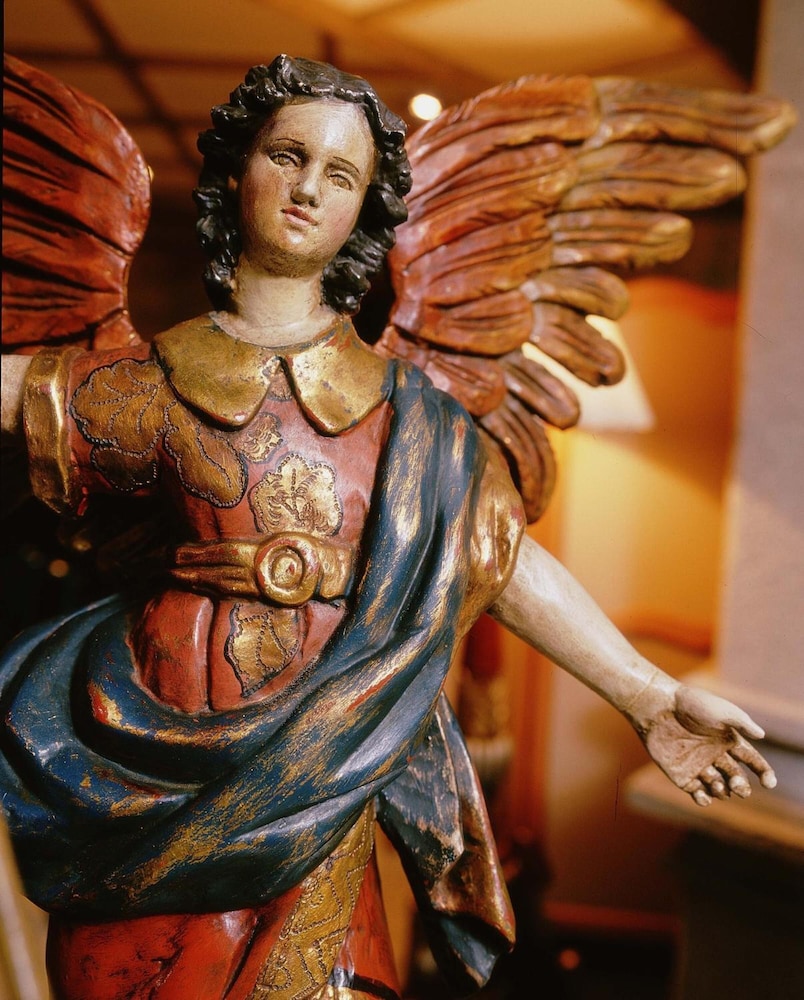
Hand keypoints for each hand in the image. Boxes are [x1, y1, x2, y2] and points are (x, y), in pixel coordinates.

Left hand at [641, 685, 776, 805]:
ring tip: (717, 784)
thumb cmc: (689, 704)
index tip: (769, 783)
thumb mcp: (719, 710)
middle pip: (737, 779)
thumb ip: (741, 722)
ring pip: (719, 789)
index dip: (764, 773)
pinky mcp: (680, 774)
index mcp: (729, 740)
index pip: (753, 761)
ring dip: (722, 792)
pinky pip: (696, 793)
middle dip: (741, 786)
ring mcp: (698, 766)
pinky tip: (703, 796)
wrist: (657, 707)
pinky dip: (703, 799)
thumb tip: (761, 734)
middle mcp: (716, 755)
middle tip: (738, 786)